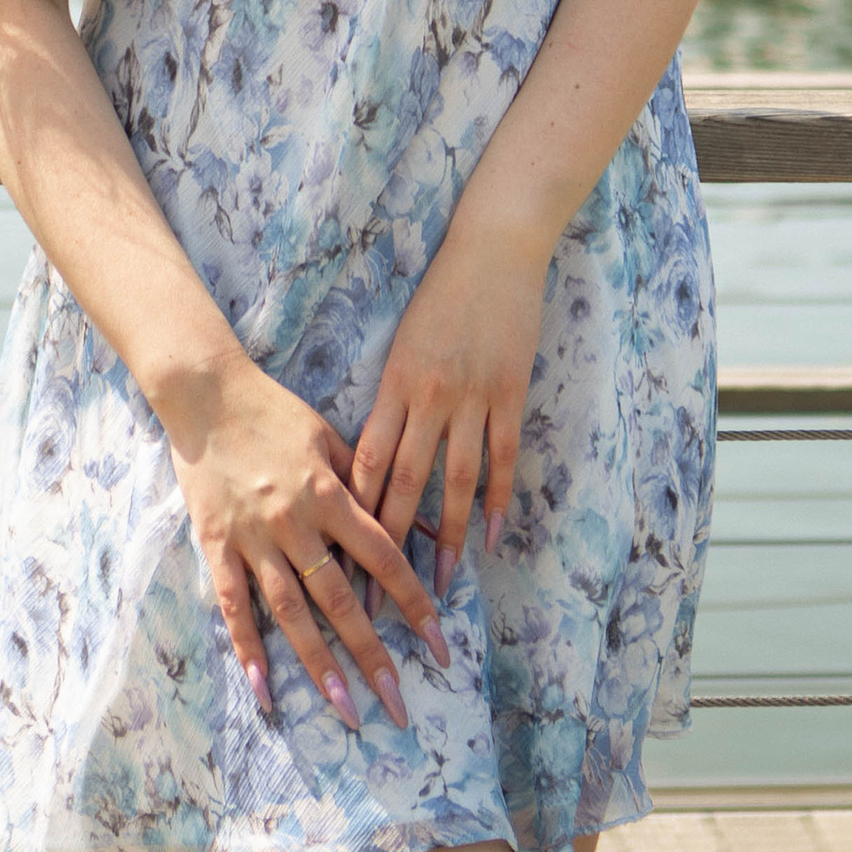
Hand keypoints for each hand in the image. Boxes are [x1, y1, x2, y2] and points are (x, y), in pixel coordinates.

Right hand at [159, 352, 449, 733]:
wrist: (207, 393)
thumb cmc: (275, 412)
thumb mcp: (329, 437)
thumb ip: (365, 483)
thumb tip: (411, 525)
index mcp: (329, 492)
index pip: (382, 557)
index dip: (413, 602)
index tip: (439, 644)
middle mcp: (295, 520)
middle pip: (340, 598)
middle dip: (372, 654)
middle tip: (399, 704)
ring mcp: (253, 537)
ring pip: (291, 612)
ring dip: (319, 664)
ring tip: (346, 709)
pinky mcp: (216, 546)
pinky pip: (234, 607)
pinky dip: (249, 651)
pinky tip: (265, 692)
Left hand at [351, 213, 550, 599]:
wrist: (493, 248)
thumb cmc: (441, 293)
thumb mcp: (403, 344)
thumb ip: (392, 398)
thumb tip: (370, 457)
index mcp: (394, 383)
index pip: (367, 464)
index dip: (354, 516)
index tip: (340, 560)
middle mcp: (429, 397)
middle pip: (404, 485)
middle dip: (388, 549)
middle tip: (377, 603)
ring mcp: (473, 397)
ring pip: (455, 481)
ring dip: (445, 539)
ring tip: (438, 587)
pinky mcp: (510, 393)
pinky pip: (502, 458)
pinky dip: (498, 500)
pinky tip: (492, 537)